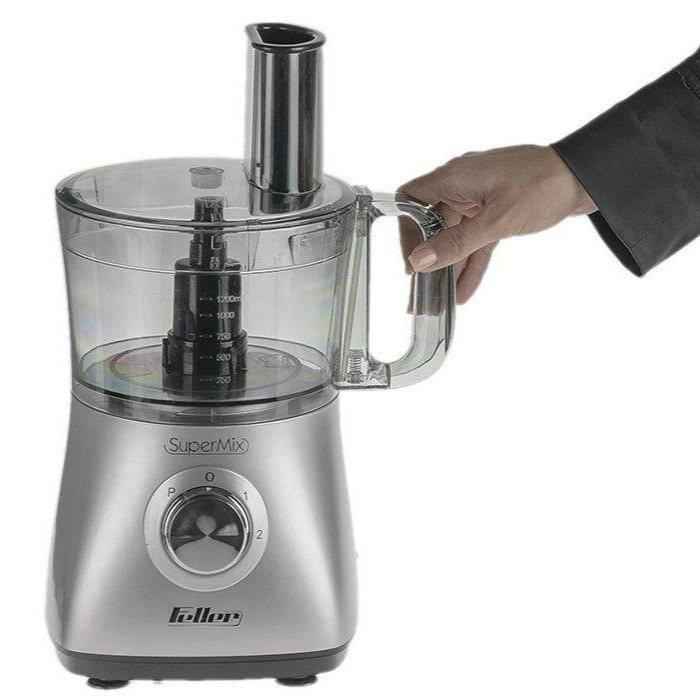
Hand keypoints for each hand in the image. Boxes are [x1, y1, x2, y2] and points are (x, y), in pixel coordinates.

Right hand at [399, 145, 595, 303]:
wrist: (588, 176)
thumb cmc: (544, 186)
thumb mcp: (496, 222)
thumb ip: (456, 244)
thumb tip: (419, 262)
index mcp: (456, 177)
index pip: (411, 199)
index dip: (406, 231)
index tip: (412, 262)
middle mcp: (463, 184)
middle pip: (433, 224)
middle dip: (430, 260)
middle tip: (424, 292)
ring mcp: (481, 197)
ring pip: (456, 236)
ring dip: (451, 266)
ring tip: (442, 300)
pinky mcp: (498, 209)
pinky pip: (478, 239)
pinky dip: (473, 262)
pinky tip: (466, 289)